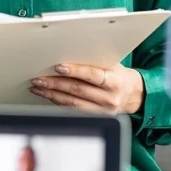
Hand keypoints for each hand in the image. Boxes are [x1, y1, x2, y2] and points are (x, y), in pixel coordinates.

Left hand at [30, 63, 144, 114]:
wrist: (132, 94)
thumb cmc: (117, 75)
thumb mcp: (111, 65)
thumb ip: (92, 61)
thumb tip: (65, 53)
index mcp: (115, 82)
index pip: (93, 75)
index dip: (75, 71)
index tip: (58, 67)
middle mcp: (110, 98)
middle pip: (78, 90)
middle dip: (55, 84)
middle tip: (39, 79)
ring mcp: (103, 110)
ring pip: (72, 102)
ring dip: (51, 94)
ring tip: (38, 87)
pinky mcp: (95, 117)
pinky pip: (73, 110)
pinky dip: (57, 102)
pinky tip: (47, 95)